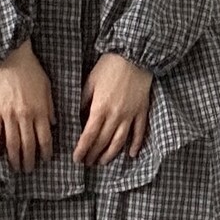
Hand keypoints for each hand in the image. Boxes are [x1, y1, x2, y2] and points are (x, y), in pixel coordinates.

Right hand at [0, 38, 55, 172]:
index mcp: (40, 111)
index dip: (45, 152)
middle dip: (29, 161)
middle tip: (28, 170)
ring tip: (14, 167)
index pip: (45, 139)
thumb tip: (53, 123)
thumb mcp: (47, 87)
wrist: (9, 55)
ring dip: (14, 158)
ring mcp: (8, 115)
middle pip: (28, 145)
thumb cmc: (30, 68)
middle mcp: (25, 116)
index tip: (45, 160)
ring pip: (12, 143)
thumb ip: (50, 107)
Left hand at [73, 52, 151, 166]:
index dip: (82, 149)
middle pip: (103, 142)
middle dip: (93, 154)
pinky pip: (139, 132)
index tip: (76, 159)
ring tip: (103, 162)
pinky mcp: (142, 112)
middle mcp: (116, 115)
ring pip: (120, 141)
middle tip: (87, 163)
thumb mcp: (90, 82)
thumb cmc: (109, 67)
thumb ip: (83, 102)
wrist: (134, 56)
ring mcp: (130, 115)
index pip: (89, 135)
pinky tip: (131, 155)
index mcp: (100, 108)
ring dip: (110, 155)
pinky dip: (135, 145)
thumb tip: (78, 118)